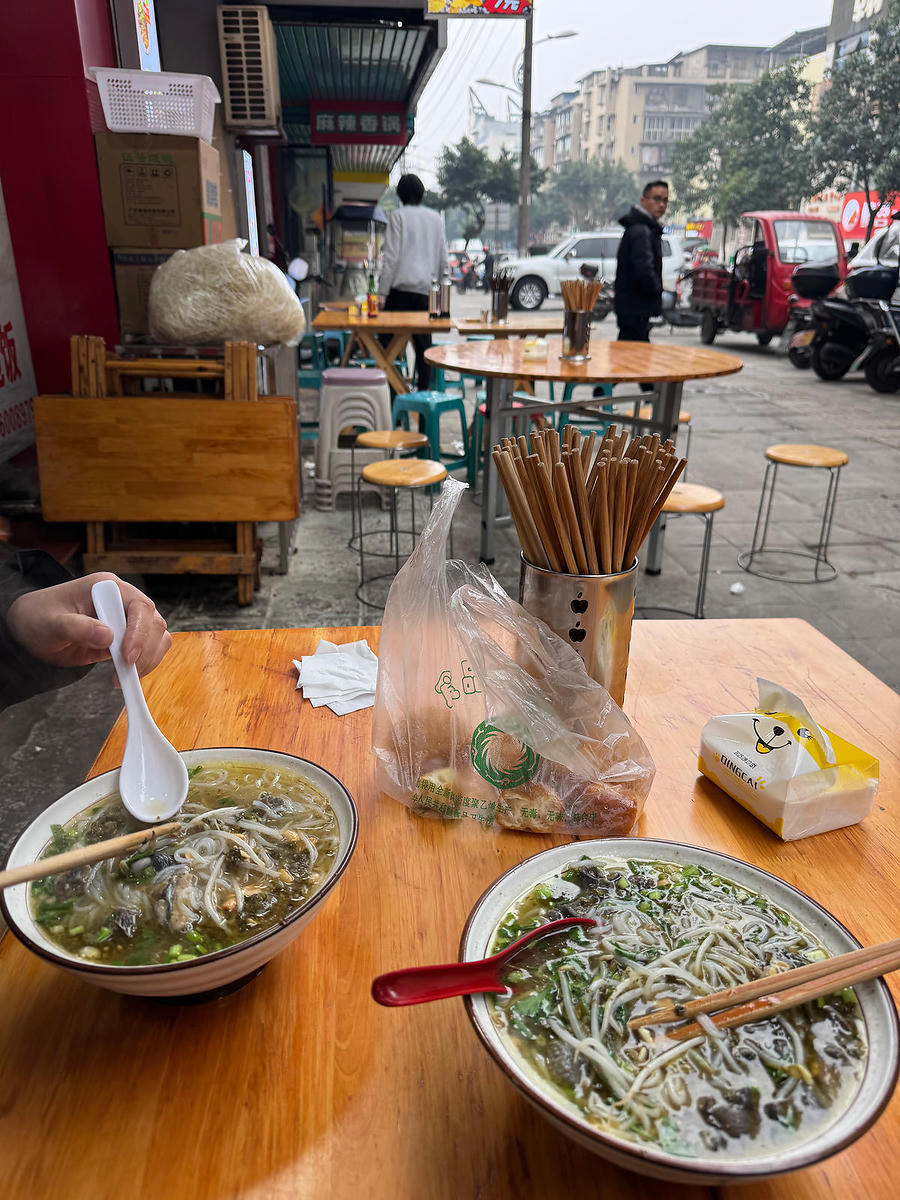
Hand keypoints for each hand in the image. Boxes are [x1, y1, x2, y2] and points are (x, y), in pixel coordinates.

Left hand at [6, 572, 170, 676]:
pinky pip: (149, 649)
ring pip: (157, 636)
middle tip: (125, 672)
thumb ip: (76, 627)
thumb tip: (108, 636)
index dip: (139, 631)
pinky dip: (144, 665)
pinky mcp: (126, 637)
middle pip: (153, 622)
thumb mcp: (49, 624)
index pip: (138, 606)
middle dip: (144, 650)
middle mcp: (121, 600)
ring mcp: (126, 618)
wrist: (32, 630)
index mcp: (105, 588)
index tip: (127, 656)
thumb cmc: (38, 620)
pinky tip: (124, 677)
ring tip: (122, 678)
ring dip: (147, 660)